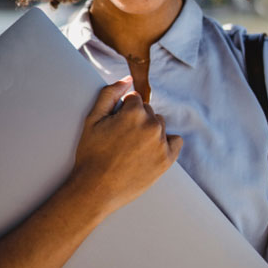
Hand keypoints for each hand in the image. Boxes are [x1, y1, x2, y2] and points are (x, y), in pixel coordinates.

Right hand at [71, 77, 183, 213]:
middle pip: (148, 111)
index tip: (115, 125)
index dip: (122, 110)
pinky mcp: (166, 160)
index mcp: (134, 113)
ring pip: (158, 125)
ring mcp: (161, 144)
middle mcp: (151, 125)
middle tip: (121, 138)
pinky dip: (166, 142)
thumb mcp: (93, 119)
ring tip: (132, 147)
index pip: (134, 99)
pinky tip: (151, 149)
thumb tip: (127, 79)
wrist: (95, 189)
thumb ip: (110, 93)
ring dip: (149, 130)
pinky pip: (175, 141)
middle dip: (136, 119)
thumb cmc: (91, 154)